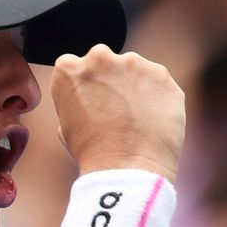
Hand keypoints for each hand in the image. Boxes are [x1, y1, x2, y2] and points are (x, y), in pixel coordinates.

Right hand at [50, 46, 185, 180]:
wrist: (127, 168)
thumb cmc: (92, 153)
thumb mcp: (65, 125)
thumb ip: (76, 99)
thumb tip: (90, 98)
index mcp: (68, 69)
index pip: (73, 66)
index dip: (84, 87)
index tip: (90, 103)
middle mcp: (99, 57)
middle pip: (104, 62)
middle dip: (109, 81)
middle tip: (115, 111)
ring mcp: (133, 63)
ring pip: (133, 70)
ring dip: (134, 87)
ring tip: (135, 120)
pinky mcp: (161, 74)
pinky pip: (157, 82)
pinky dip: (156, 96)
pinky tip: (151, 120)